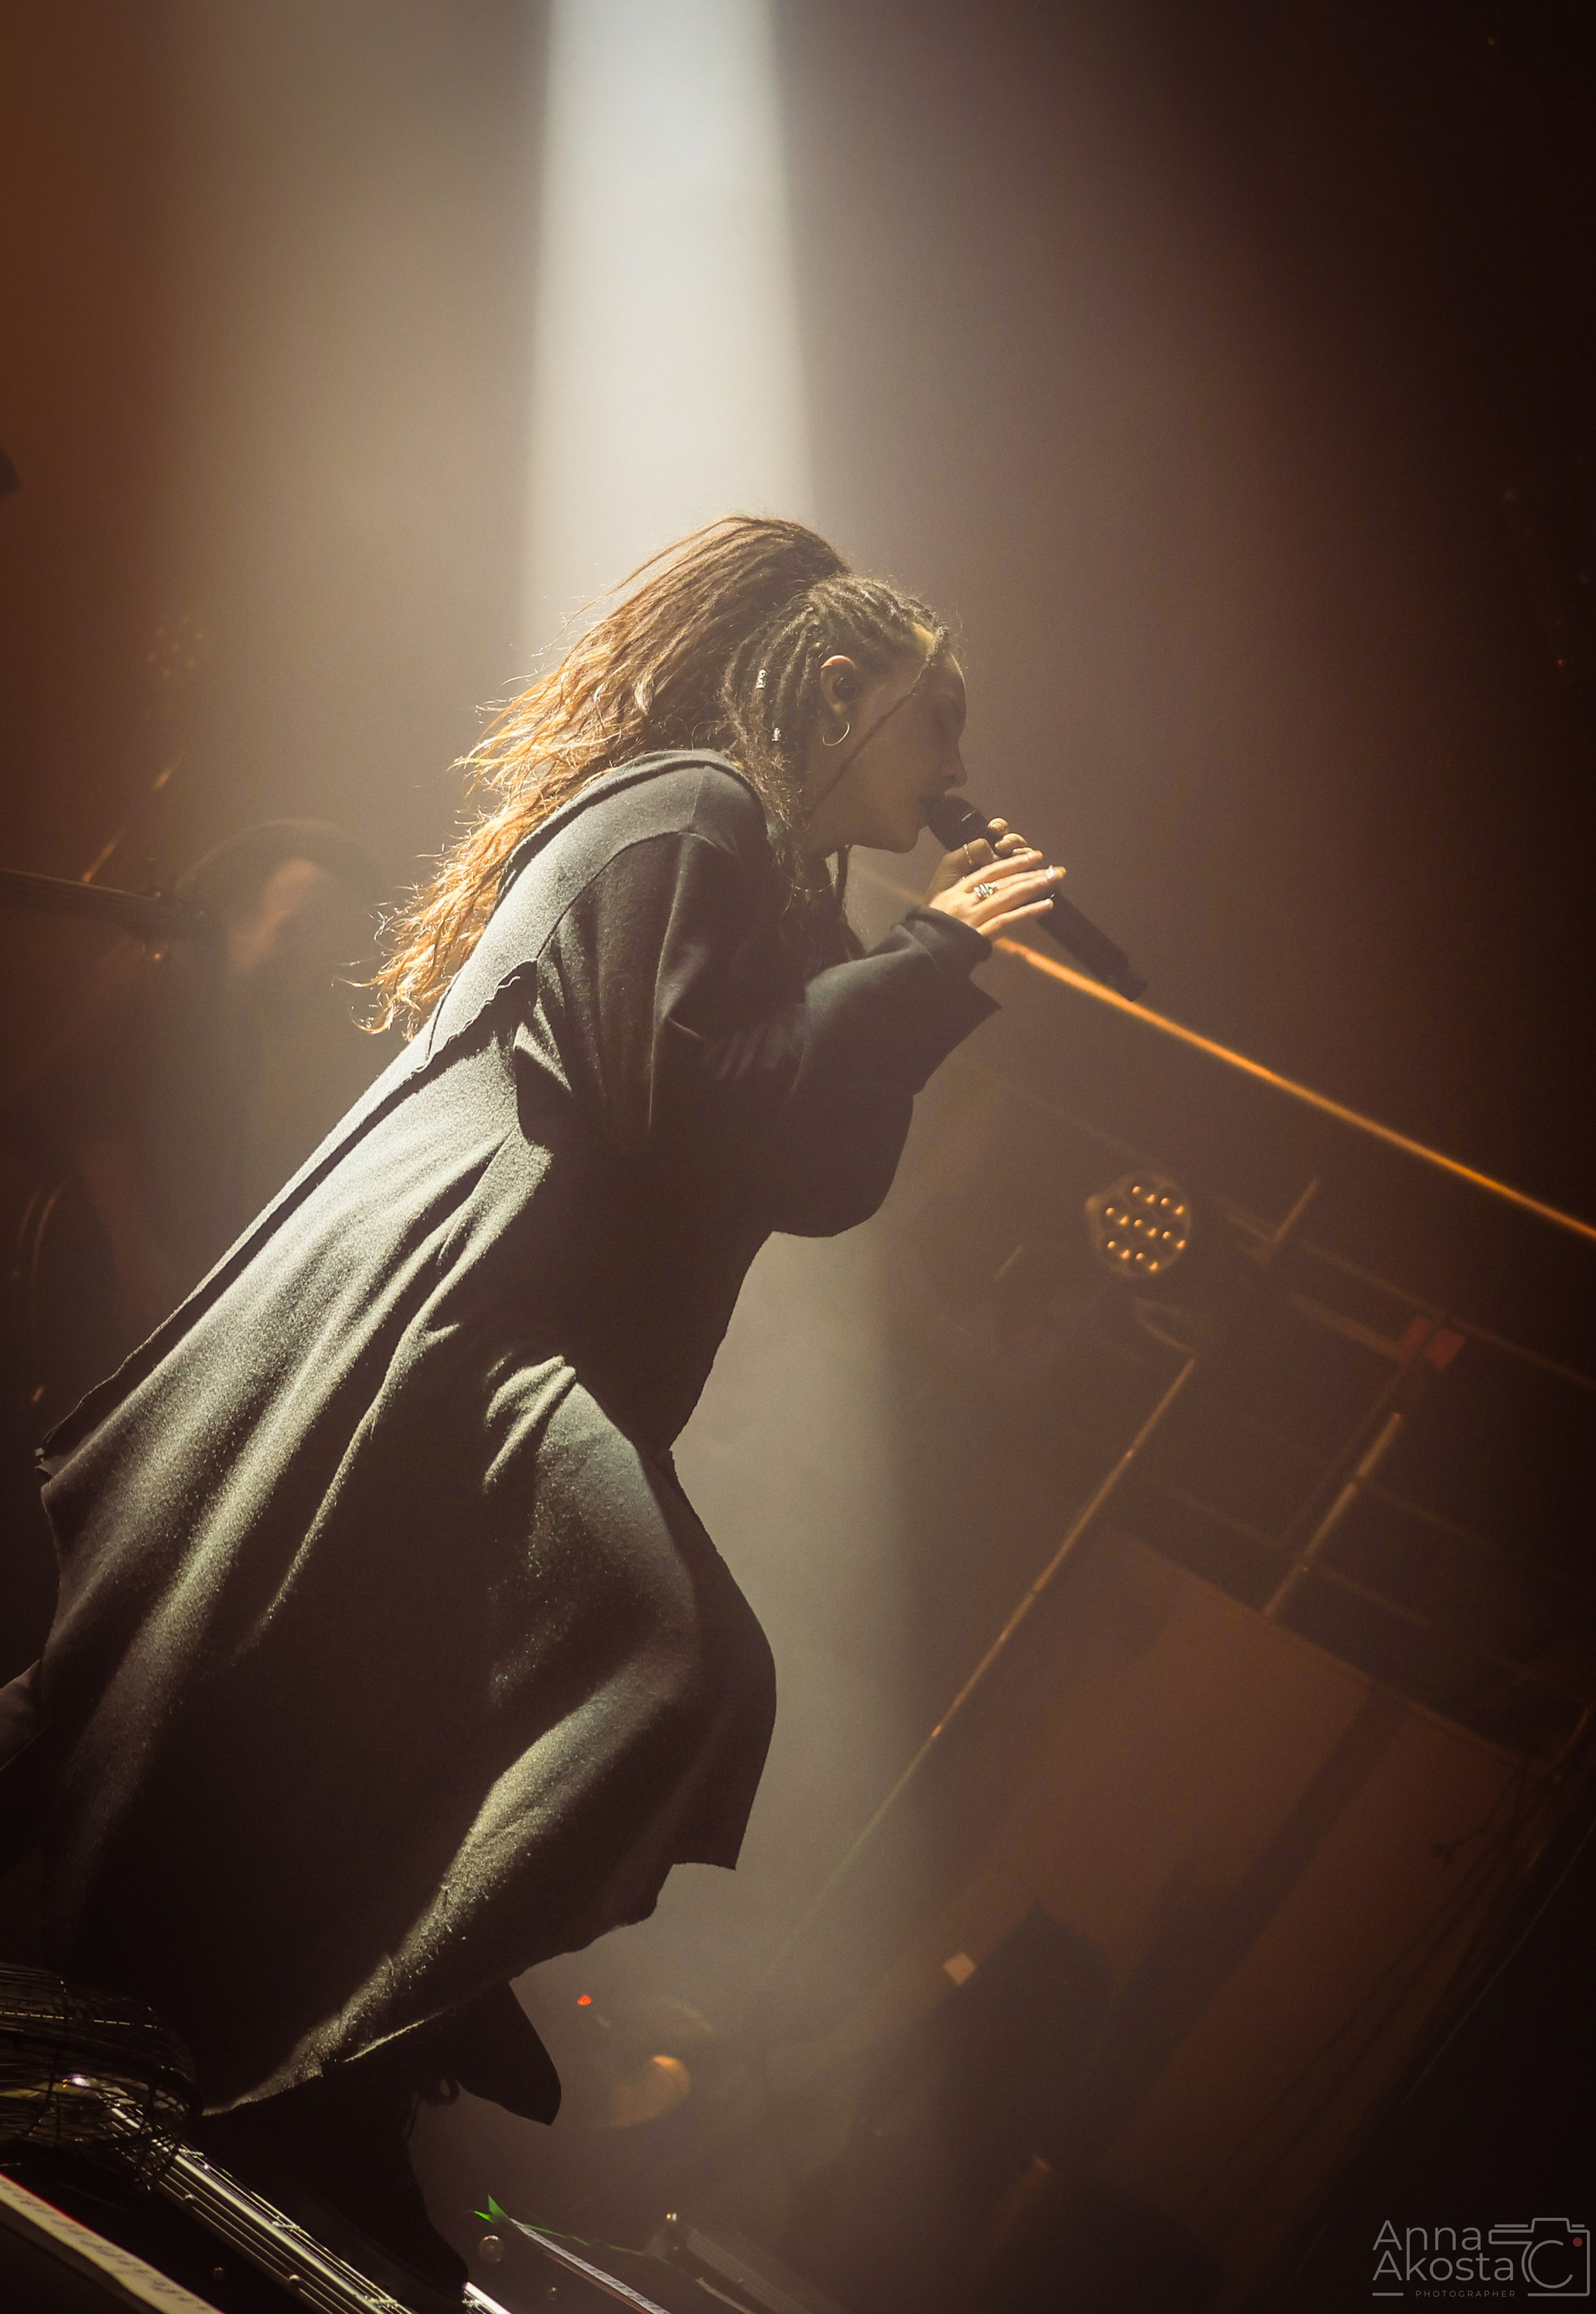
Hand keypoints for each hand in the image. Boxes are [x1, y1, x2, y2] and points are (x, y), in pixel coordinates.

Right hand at [924, 817, 1063, 940]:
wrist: (920, 952)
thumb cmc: (928, 928)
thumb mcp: (938, 899)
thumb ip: (958, 884)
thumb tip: (983, 872)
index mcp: (956, 890)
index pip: (988, 871)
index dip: (1012, 863)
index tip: (1033, 857)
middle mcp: (965, 899)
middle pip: (1002, 882)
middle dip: (1029, 872)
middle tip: (1054, 867)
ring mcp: (972, 917)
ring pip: (1007, 897)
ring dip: (1033, 887)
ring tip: (1054, 880)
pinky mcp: (978, 935)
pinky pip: (1006, 921)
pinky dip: (1027, 913)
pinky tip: (1047, 906)